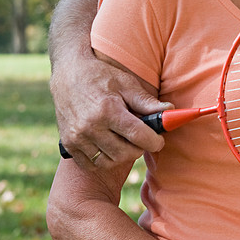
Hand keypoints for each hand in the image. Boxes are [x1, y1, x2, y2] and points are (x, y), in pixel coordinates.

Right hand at [50, 51, 172, 167]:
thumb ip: (147, 102)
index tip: (159, 141)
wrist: (69, 74)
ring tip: (126, 142)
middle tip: (142, 139)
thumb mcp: (127, 84)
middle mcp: (90, 126)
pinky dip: (104, 161)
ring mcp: (77, 137)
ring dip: (122, 156)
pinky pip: (91, 165)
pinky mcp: (68, 144)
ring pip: (108, 161)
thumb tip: (171, 111)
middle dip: (139, 148)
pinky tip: (110, 147)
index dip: (154, 142)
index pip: (138, 135)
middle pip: (124, 152)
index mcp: (108, 110)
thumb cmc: (102, 76)